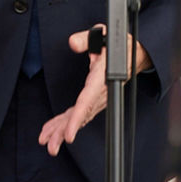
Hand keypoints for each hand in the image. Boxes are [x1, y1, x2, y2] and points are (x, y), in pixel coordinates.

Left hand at [38, 25, 150, 155]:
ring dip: (62, 130)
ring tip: (47, 142)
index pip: (88, 101)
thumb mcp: (103, 35)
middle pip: (81, 115)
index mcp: (102, 78)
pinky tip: (52, 130)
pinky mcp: (92, 100)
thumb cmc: (118, 45)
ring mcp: (97, 99)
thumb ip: (86, 38)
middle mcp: (100, 93)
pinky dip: (64, 123)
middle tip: (51, 146)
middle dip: (65, 132)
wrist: (134, 54)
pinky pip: (77, 113)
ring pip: (78, 117)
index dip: (77, 119)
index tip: (69, 135)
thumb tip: (73, 43)